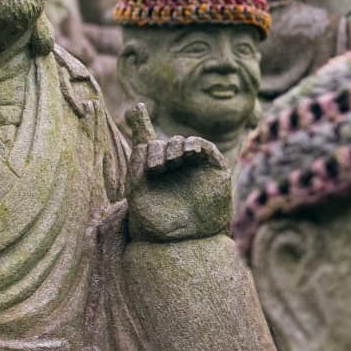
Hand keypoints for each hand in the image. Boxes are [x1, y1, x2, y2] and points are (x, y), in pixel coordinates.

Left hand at [124, 104, 231, 241]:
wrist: (182, 242)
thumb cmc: (156, 223)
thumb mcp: (137, 191)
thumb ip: (138, 163)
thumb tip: (143, 139)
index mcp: (153, 173)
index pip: (148, 145)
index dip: (141, 124)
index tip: (137, 108)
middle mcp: (174, 168)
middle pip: (162, 143)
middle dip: (156, 150)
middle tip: (154, 168)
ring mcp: (194, 168)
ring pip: (182, 142)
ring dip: (172, 147)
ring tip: (167, 164)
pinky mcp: (214, 170)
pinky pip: (205, 147)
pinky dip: (195, 145)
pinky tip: (187, 151)